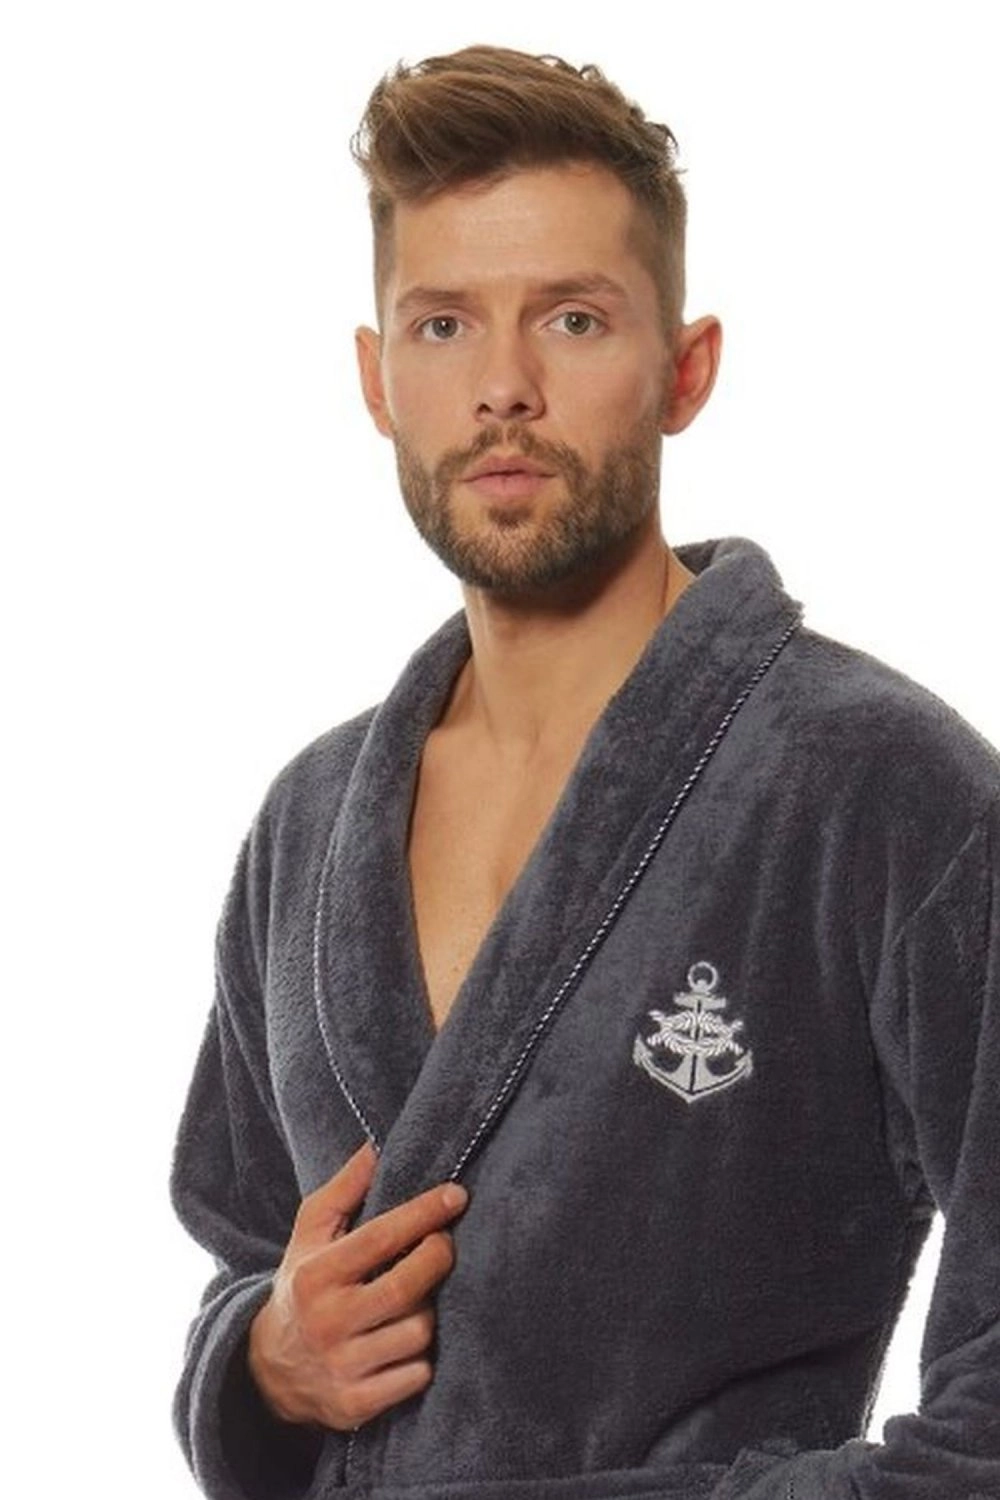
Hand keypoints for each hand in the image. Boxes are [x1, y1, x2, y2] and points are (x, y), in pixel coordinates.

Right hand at [248, 1143, 468, 1430]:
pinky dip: (422, 1358)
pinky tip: (407, 1341)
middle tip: (445, 1244)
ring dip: (429, 1312)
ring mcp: (342, 1366)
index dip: (424, 1213)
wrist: (267, 1370)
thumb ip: (344, 1189)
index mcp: (317, 1274)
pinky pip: (418, 1374)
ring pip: (419, 1331)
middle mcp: (328, 1321)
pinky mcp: (356, 1405)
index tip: (456, 1196)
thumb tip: (376, 1144)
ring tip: (416, 1300)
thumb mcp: (310, 1234)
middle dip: (438, 1258)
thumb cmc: (303, 1284)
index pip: (381, 1237)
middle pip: (408, 1286)